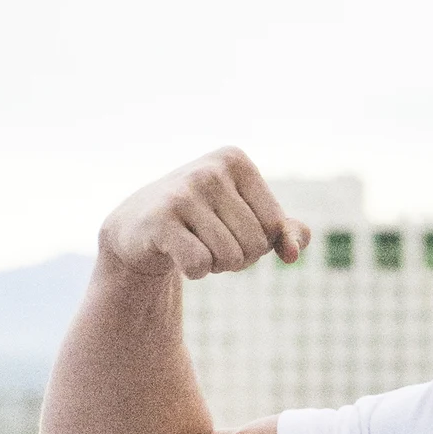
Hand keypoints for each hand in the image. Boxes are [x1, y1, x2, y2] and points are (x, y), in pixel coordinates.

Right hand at [100, 148, 310, 280]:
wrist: (139, 228)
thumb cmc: (204, 221)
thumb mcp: (248, 219)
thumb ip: (285, 232)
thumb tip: (294, 253)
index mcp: (236, 161)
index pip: (275, 225)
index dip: (260, 242)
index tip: (232, 229)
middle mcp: (210, 170)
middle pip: (255, 244)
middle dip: (238, 257)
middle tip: (209, 242)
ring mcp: (183, 192)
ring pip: (230, 258)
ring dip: (216, 266)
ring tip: (194, 245)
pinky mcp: (160, 219)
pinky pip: (200, 265)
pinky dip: (195, 272)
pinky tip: (176, 253)